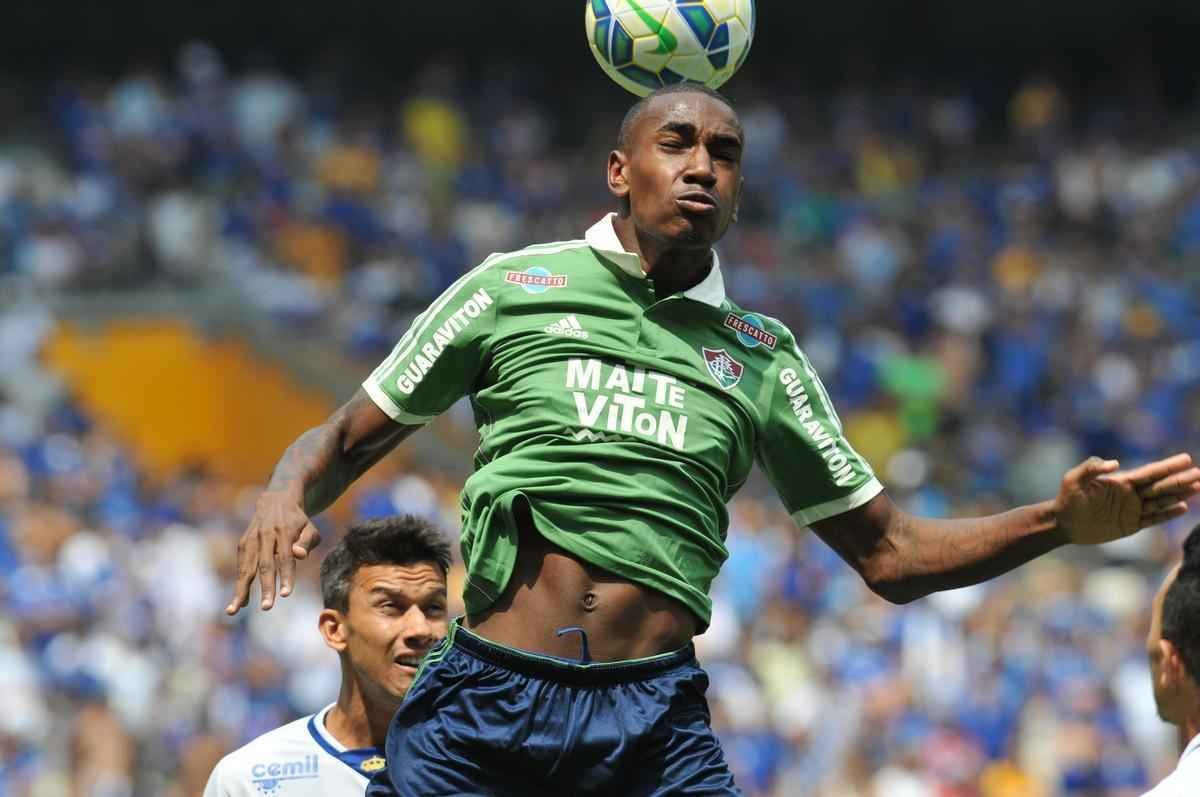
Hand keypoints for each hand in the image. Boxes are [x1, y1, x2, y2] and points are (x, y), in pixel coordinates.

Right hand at [226, 491, 322, 614]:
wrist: (275, 500)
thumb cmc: (298, 521)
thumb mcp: (309, 527)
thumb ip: (307, 541)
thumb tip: (300, 556)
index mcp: (284, 531)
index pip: (286, 557)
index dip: (286, 576)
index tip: (287, 594)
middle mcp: (265, 535)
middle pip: (265, 565)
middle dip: (265, 587)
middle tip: (266, 608)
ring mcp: (251, 539)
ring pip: (246, 567)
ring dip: (240, 590)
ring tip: (233, 610)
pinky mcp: (243, 543)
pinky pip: (241, 566)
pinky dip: (239, 584)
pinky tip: (239, 602)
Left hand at [1055, 454, 1199, 545]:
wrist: (1063, 523)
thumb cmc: (1067, 498)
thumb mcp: (1073, 479)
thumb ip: (1091, 468)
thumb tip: (1115, 463)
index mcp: (1121, 481)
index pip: (1149, 472)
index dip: (1168, 466)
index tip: (1187, 459)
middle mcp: (1130, 494)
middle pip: (1160, 486)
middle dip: (1180, 480)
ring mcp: (1132, 509)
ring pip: (1161, 501)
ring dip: (1179, 495)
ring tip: (1198, 487)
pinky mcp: (1130, 525)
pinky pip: (1153, 519)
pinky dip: (1167, 514)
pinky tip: (1182, 508)